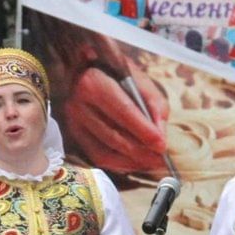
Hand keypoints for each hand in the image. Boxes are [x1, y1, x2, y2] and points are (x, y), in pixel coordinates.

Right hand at [40, 24, 170, 180]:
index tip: (162, 145)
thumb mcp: (140, 81)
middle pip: (113, 136)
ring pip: (105, 152)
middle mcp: (78, 103)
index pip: (122, 111)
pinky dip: (119, 164)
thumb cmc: (117, 75)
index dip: (143, 131)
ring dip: (131, 162)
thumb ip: (154, 106)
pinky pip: (97, 157)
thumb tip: (160, 137)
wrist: (87, 71)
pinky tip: (135, 162)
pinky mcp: (74, 135)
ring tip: (152, 162)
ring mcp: (72, 122)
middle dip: (141, 152)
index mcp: (94, 82)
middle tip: (161, 160)